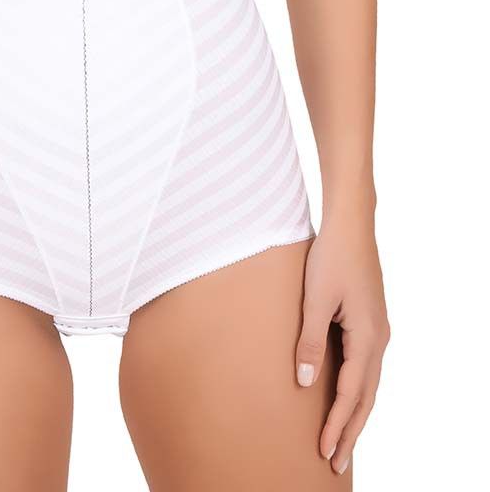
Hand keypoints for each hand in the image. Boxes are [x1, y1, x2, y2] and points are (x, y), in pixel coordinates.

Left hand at [295, 217, 390, 475]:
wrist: (350, 224)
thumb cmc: (330, 256)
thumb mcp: (314, 299)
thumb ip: (310, 342)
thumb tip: (306, 384)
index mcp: (368, 337)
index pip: (353, 394)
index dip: (337, 424)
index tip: (325, 451)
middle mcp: (379, 339)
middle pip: (367, 397)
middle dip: (350, 431)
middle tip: (334, 462)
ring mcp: (378, 331)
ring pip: (369, 384)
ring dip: (355, 413)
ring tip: (340, 440)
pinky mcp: (371, 322)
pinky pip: (366, 367)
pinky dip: (358, 390)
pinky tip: (344, 397)